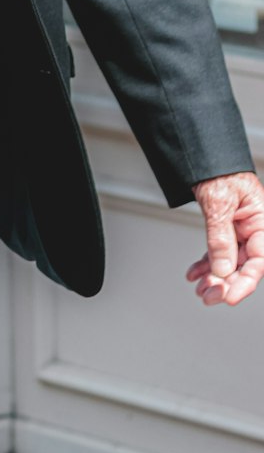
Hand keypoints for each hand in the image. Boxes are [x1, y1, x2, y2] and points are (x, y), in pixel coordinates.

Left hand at [187, 172, 263, 306]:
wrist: (205, 155)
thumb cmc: (219, 171)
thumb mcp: (219, 204)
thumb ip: (221, 237)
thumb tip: (223, 269)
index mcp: (263, 221)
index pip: (260, 260)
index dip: (246, 282)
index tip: (230, 297)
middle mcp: (255, 228)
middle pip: (245, 264)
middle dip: (226, 283)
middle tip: (208, 296)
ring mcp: (241, 229)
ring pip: (230, 261)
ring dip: (214, 277)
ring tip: (200, 289)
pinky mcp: (227, 228)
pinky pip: (219, 251)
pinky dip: (206, 263)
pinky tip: (195, 273)